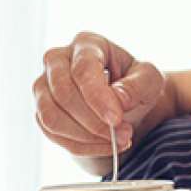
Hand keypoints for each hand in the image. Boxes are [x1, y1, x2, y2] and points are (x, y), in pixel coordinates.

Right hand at [33, 32, 165, 157]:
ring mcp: (44, 86)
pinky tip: (103, 145)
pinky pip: (53, 134)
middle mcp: (57, 60)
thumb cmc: (135, 85)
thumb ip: (137, 86)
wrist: (124, 105)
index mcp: (86, 44)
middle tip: (123, 135)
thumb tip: (118, 100)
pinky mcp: (42, 111)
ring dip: (85, 137)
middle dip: (93, 121)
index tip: (116, 120)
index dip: (98, 98)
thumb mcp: (149, 81)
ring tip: (115, 141)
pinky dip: (81, 146)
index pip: (83, 69)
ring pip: (51, 117)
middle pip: (63, 93)